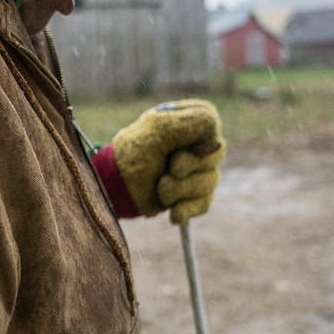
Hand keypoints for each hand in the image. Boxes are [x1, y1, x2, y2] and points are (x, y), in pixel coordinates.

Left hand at [108, 99, 224, 223]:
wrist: (117, 186)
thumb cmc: (133, 152)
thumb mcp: (155, 129)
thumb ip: (187, 123)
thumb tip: (216, 136)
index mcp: (190, 118)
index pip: (211, 125)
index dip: (196, 141)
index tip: (176, 150)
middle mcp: (200, 142)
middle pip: (214, 155)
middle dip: (186, 166)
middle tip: (168, 169)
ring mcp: (201, 169)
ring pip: (209, 182)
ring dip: (178, 189)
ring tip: (159, 189)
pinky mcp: (197, 193)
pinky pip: (204, 203)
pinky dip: (185, 209)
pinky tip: (172, 214)